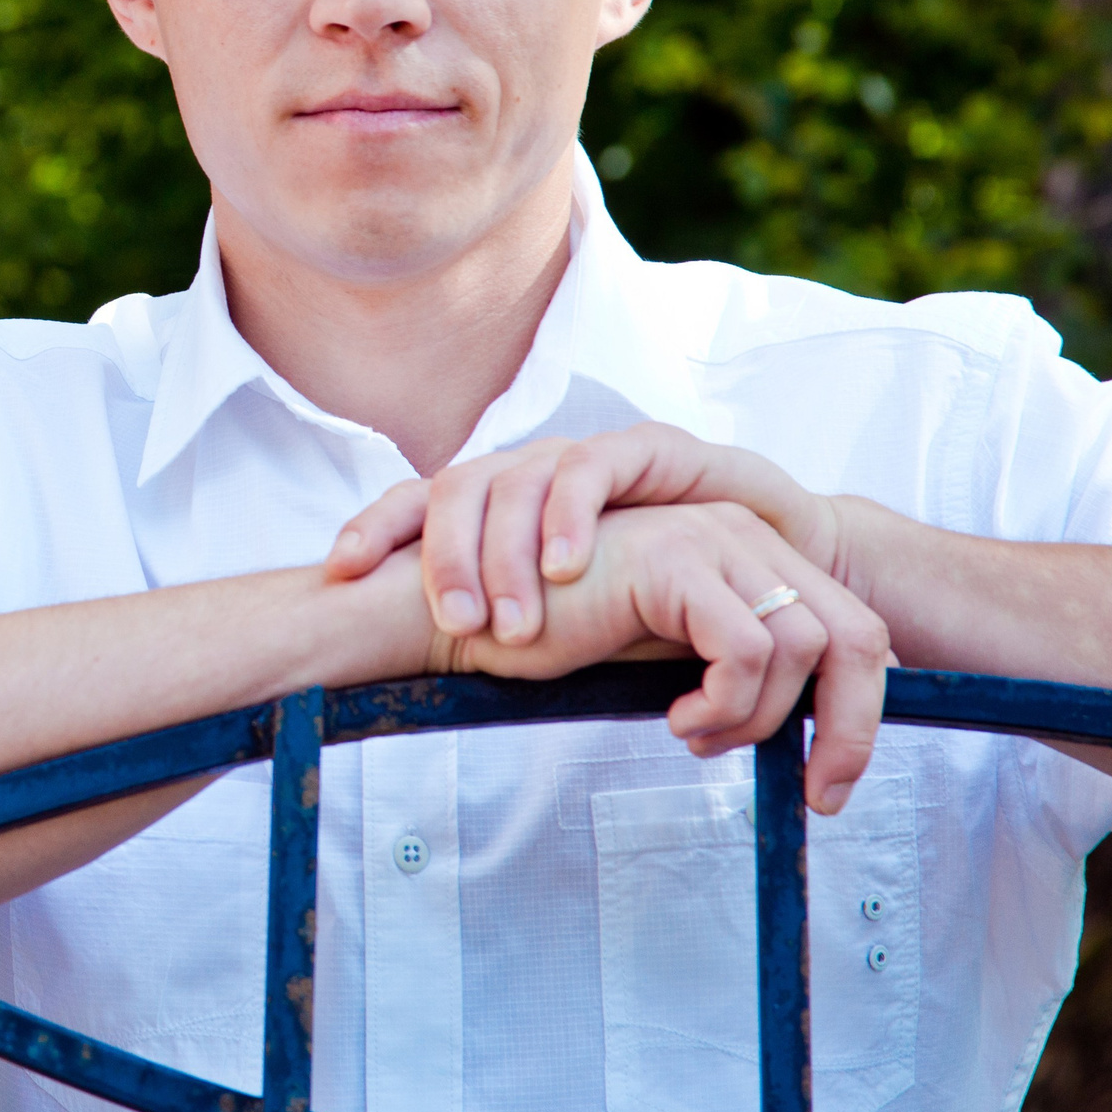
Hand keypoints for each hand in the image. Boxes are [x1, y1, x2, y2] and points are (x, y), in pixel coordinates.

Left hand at [326, 426, 844, 642]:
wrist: (771, 554)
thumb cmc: (657, 590)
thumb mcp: (566, 616)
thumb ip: (505, 625)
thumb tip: (419, 664)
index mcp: (498, 504)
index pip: (418, 502)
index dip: (376, 526)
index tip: (340, 568)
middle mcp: (531, 471)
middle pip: (456, 491)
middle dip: (445, 559)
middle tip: (457, 627)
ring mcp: (583, 455)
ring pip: (515, 481)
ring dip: (505, 554)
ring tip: (513, 625)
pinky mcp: (646, 447)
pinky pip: (592, 470)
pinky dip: (570, 518)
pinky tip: (565, 568)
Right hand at [438, 500, 886, 813]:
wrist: (470, 611)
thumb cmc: (559, 632)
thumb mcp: (669, 652)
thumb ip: (732, 664)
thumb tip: (805, 721)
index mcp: (747, 552)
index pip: (850, 628)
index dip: (858, 711)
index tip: (827, 780)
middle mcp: (740, 534)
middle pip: (856, 635)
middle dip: (852, 727)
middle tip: (818, 792)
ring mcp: (710, 540)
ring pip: (803, 648)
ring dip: (758, 716)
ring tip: (694, 736)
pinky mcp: (674, 562)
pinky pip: (748, 650)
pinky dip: (726, 702)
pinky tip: (676, 719)